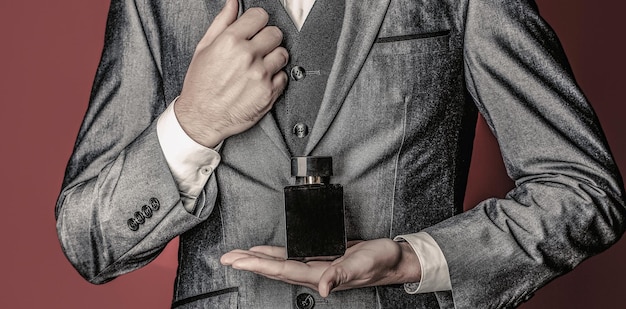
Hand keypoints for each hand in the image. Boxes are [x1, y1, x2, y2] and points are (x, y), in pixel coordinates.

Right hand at [176, 0, 288, 147]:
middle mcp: (247, 56)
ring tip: (260, 65)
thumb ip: (222, 22)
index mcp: (230, 41)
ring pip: (283, 54)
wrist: (201, 118)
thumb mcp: (204, 48)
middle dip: (267, 38)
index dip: (257, 21)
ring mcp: (260, 75)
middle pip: (275, 33)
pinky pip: (284, 76)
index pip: (260, 16)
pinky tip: (261, 80)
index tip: (255, 28)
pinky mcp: (269, 93)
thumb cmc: (200, 85)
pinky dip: (276, 78)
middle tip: (258, 48)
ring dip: (274, 57)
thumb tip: (233, 2)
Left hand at [220, 239, 421, 296]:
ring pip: (278, 264)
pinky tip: (263, 251)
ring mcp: (315, 267)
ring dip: (257, 260)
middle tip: (226, 257)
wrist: (392, 259)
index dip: (259, 264)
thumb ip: (342, 275)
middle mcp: (313, 273)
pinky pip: (290, 257)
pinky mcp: (319, 259)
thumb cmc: (381, 262)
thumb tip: (324, 288)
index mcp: (320, 275)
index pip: (282, 270)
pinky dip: (273, 254)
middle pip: (274, 269)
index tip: (239, 260)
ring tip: (237, 255)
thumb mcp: (363, 264)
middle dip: (249, 263)